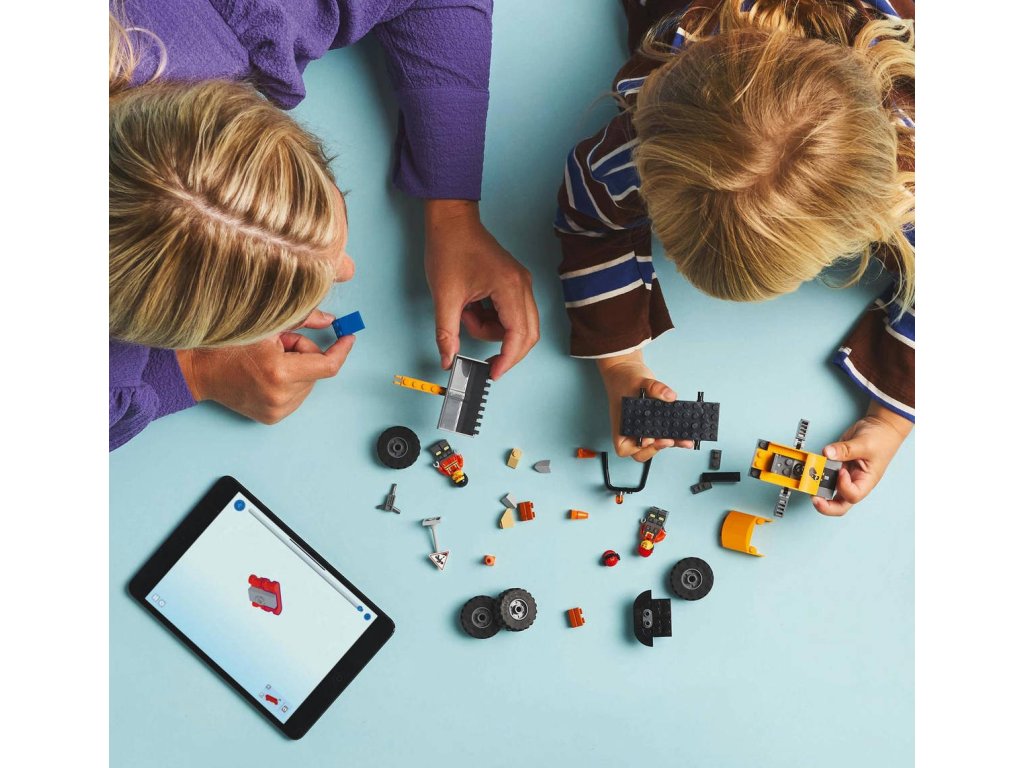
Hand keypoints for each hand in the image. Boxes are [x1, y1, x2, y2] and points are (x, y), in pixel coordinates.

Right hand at [175, 310, 354, 423]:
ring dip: (297, 369)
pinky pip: (296, 395)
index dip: (341, 350)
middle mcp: (281, 397)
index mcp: (280, 373)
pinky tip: (267, 375)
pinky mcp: (271, 418)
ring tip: (268, 360)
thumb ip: (302, 320)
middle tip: (278, 344)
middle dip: (304, 353)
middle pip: (315, 371)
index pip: (327, 365)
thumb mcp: (265, 325)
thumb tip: (330, 320)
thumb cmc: (226, 345)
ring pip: (307, 384)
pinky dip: (289, 382)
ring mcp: (276, 411)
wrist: (197, 371)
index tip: (348, 338)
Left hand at [424, 199, 539, 379]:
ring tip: (466, 313)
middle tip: (484, 360)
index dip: (508, 359)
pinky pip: (512, 313)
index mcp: (509, 287)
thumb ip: (447, 333)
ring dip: (493, 330)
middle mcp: (522, 285)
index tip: (493, 373)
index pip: (519, 335)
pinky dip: (493, 319)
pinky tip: (473, 307)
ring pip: (519, 325)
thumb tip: (447, 359)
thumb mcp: (444, 297)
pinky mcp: (514, 282)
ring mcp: (521, 283)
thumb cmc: (449, 248)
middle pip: (529, 333)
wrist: (451, 221)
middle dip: (506, 350)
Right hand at [596, 350, 693, 462]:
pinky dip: (674, 436)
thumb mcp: (639, 381)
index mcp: (621, 425)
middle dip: (657, 448)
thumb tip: (670, 396)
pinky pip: (662, 434)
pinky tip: (685, 434)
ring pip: (654, 445)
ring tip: (685, 441)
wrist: (626, 370)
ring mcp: (642, 428)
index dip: (638, 447)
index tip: (649, 438)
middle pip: (641, 451)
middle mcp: (630, 430)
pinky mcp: (653, 424)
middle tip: (670, 440)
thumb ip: (655, 388)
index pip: (624, 448)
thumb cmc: (624, 379)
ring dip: (670, 444)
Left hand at [812, 401, 913, 515]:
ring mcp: (844, 475)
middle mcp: (854, 482)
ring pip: (828, 490)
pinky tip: (813, 464)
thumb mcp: (865, 444)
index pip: (852, 495)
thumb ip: (845, 450)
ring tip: (810, 476)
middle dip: (824, 504)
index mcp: (866, 481)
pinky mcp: (837, 466)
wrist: (880, 427)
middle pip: (839, 504)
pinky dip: (817, 470)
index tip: (840, 471)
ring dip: (817, 486)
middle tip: (812, 495)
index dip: (843, 487)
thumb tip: (827, 453)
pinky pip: (824, 473)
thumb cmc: (881, 439)